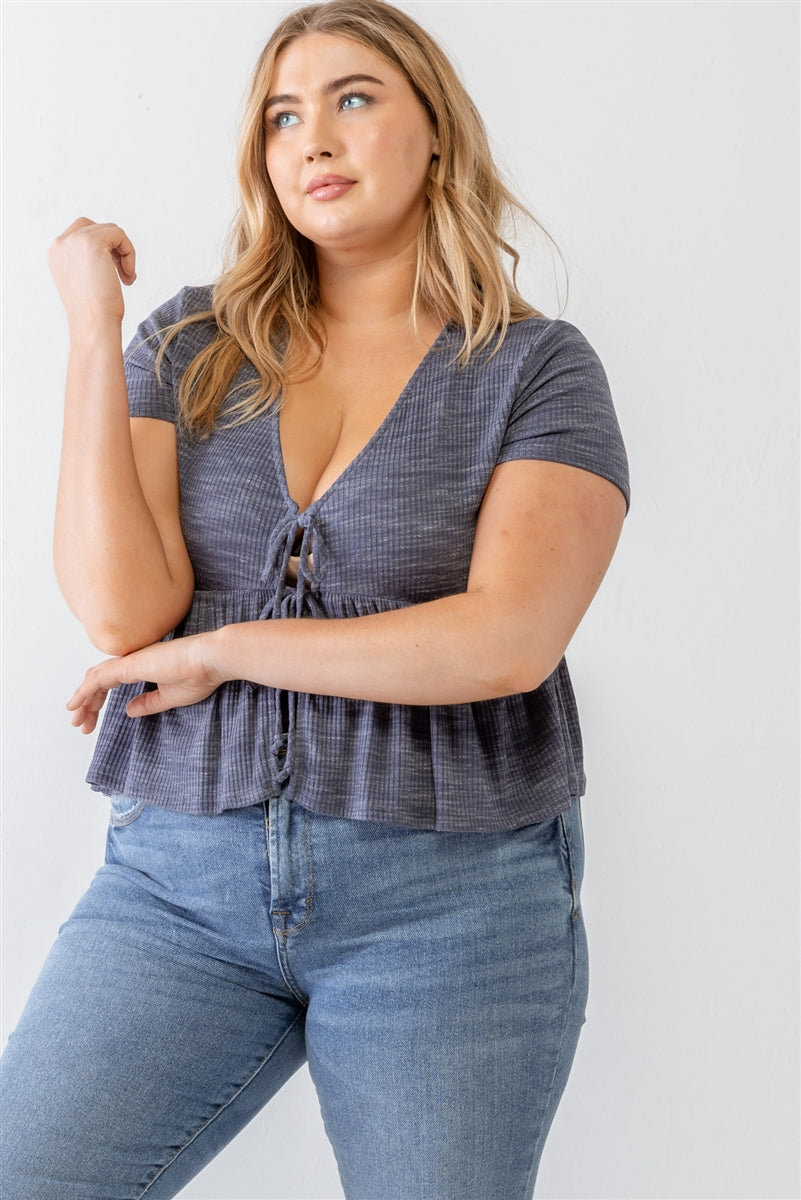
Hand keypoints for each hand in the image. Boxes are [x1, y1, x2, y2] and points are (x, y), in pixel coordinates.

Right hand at [48, 217, 136, 331]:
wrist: (93, 324)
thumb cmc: (94, 312)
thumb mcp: (85, 281)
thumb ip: (89, 262)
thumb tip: (109, 252)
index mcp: (56, 253)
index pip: (82, 234)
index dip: (104, 250)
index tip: (113, 272)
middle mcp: (61, 243)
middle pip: (95, 228)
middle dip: (113, 248)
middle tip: (122, 273)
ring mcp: (74, 240)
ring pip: (110, 230)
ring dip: (124, 253)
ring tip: (127, 277)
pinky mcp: (92, 242)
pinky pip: (119, 234)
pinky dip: (130, 253)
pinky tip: (129, 276)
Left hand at [66, 633, 225, 734]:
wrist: (212, 660)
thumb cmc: (200, 675)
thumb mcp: (169, 697)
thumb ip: (148, 704)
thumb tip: (128, 710)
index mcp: (142, 667)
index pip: (110, 683)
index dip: (97, 702)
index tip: (91, 722)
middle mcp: (132, 662)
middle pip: (98, 681)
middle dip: (87, 703)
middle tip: (81, 725)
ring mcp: (130, 662)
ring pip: (95, 680)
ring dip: (83, 700)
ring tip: (76, 719)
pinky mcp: (130, 665)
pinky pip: (99, 679)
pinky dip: (84, 691)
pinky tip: (76, 704)